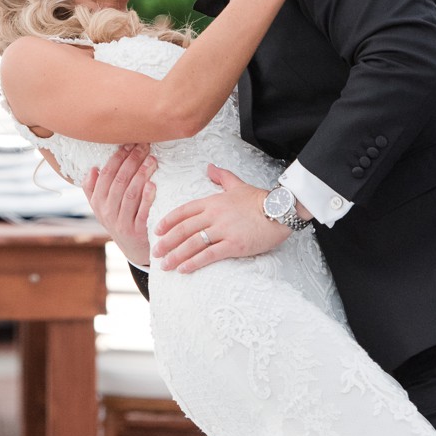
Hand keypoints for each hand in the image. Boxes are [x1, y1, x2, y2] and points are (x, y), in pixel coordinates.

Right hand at [83, 144, 155, 265]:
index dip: (117, 157)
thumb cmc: (120, 220)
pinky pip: (142, 212)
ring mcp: (122, 223)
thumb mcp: (103, 207)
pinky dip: (147, 198)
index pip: (106, 175)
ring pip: (130, 194)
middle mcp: (107, 212)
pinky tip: (152, 184)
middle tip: (144, 146)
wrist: (133, 249)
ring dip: (141, 174)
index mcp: (98, 202)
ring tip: (151, 159)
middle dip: (131, 161)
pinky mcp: (138, 232)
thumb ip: (94, 189)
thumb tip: (92, 169)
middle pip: (119, 181)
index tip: (129, 143)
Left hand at [154, 165, 291, 271]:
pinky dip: (194, 262)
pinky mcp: (234, 245)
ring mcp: (223, 230)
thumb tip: (210, 167)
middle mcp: (214, 215)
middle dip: (167, 242)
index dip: (168, 221)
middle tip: (155, 252)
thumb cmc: (260, 199)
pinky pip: (209, 255)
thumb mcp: (237, 184)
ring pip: (192, 243)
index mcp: (213, 202)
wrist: (280, 210)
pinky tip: (183, 269)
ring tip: (164, 265)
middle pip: (183, 229)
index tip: (157, 231)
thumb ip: (221, 176)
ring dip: (176, 255)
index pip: (184, 211)